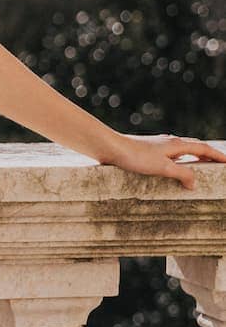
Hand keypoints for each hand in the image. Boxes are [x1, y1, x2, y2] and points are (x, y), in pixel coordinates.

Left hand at [96, 132, 225, 189]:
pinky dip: (180, 158)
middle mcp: (170, 142)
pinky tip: (173, 164)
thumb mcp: (162, 168)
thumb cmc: (136, 157)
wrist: (112, 147)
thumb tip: (195, 183)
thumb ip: (181, 174)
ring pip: (183, 149)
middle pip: (196, 147)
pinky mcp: (149, 150)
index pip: (204, 149)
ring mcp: (159, 145)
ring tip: (201, 164)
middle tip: (219, 163)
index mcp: (177, 145)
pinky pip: (171, 153)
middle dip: (209, 154)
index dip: (217, 155)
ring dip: (195, 156)